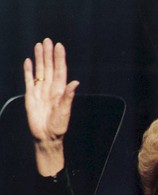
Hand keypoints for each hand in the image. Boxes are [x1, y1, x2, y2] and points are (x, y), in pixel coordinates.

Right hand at [23, 38, 78, 174]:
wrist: (46, 136)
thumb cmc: (58, 127)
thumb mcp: (65, 111)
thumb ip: (68, 96)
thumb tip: (75, 82)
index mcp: (60, 91)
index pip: (60, 71)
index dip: (59, 59)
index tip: (59, 47)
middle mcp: (51, 89)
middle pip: (49, 68)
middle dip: (49, 54)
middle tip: (48, 41)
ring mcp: (40, 91)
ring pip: (40, 71)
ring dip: (39, 59)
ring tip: (39, 46)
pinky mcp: (31, 96)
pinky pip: (29, 80)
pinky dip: (28, 71)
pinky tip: (28, 61)